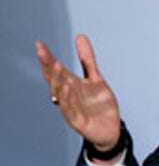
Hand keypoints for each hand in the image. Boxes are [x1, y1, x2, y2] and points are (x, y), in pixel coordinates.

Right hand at [35, 35, 122, 150]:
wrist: (110, 129)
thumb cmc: (98, 104)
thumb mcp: (96, 79)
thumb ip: (87, 60)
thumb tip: (80, 36)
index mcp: (70, 85)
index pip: (55, 70)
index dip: (47, 58)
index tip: (39, 44)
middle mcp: (67, 96)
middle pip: (55, 80)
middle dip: (49, 67)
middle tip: (43, 52)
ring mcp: (71, 109)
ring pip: (60, 94)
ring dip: (57, 81)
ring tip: (56, 65)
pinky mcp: (78, 122)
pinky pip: (70, 110)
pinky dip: (67, 100)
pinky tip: (67, 88)